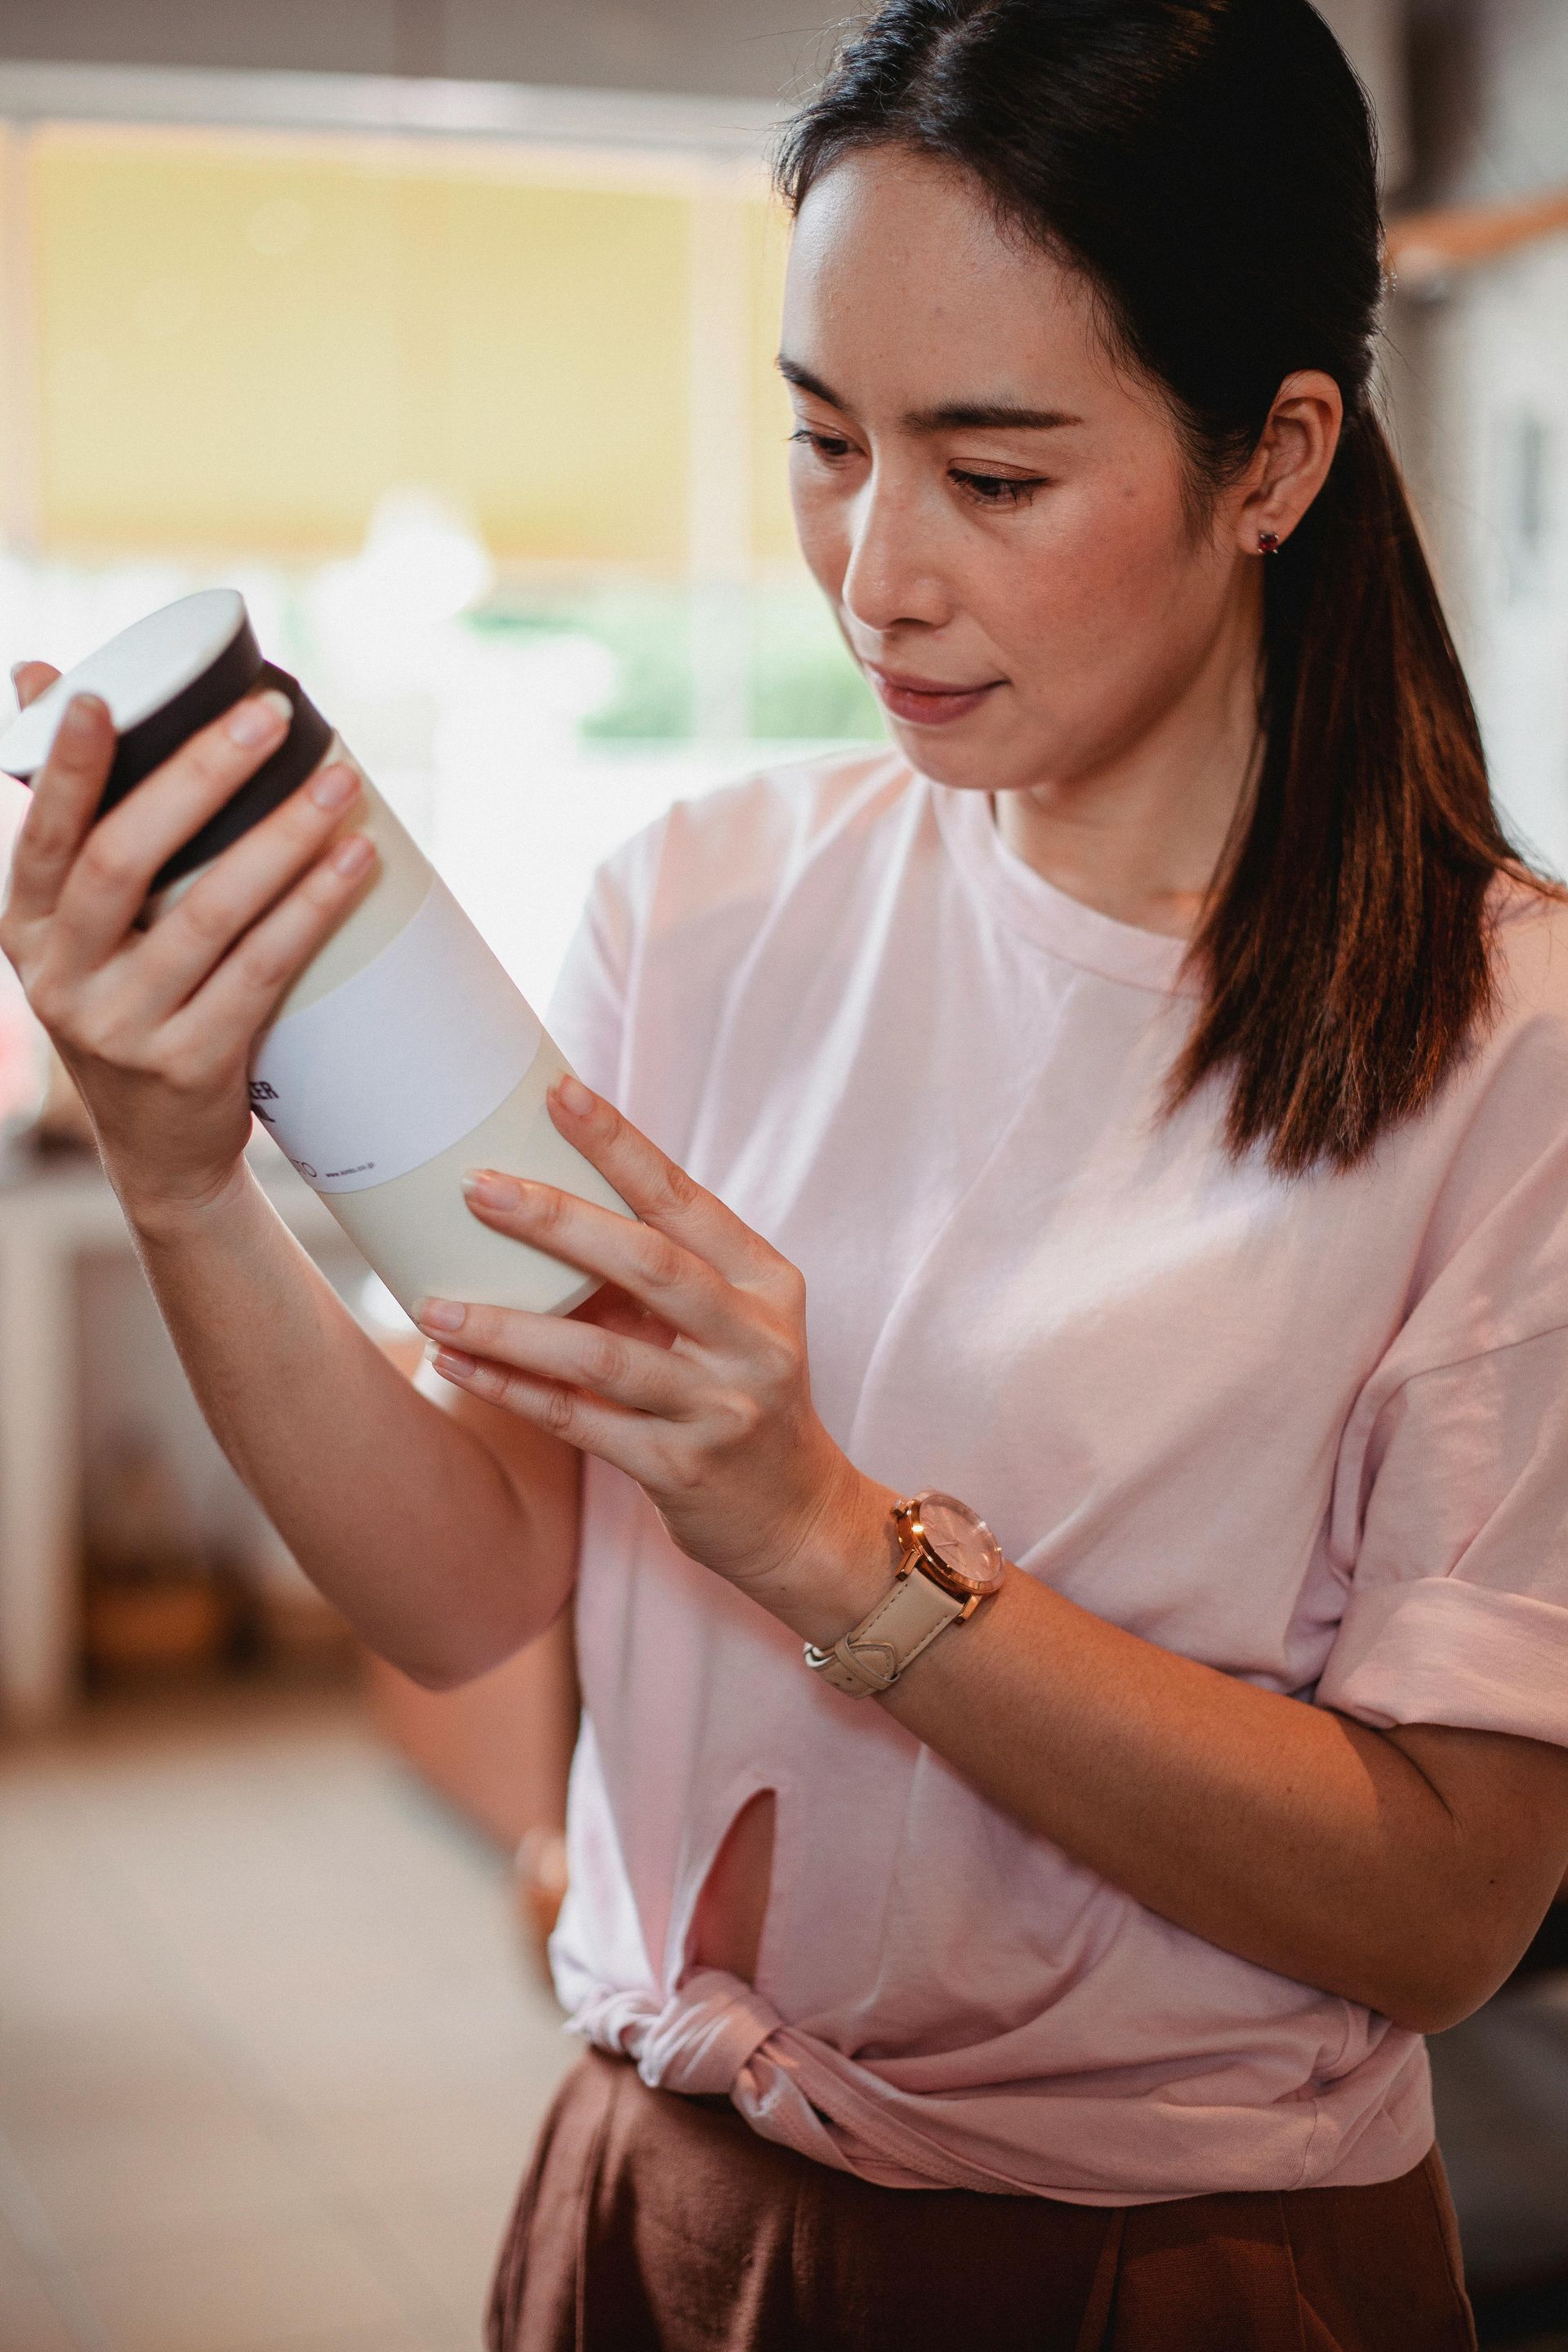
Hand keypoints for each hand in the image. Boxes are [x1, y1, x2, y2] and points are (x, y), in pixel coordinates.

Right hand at [0, 666, 376, 1228]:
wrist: (159, 1154)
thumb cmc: (131, 1005)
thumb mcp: (84, 929)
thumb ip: (76, 817)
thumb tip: (45, 677)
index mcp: (27, 929)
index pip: (42, 836)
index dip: (66, 768)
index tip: (98, 697)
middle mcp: (61, 978)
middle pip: (124, 861)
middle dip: (199, 777)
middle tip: (270, 716)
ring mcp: (123, 1028)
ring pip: (208, 916)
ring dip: (280, 839)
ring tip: (339, 783)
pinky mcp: (190, 1066)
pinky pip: (260, 972)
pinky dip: (311, 910)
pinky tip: (353, 863)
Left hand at [416, 1072, 891, 1611]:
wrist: (800, 1522)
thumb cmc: (744, 1399)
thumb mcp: (731, 1326)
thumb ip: (664, 1273)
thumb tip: (547, 1201)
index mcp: (766, 1284)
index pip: (685, 1201)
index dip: (621, 1145)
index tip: (560, 1093)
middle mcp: (751, 1340)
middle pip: (647, 1263)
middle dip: (556, 1221)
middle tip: (477, 1188)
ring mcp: (719, 1409)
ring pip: (600, 1353)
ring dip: (508, 1324)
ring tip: (432, 1305)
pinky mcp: (680, 1470)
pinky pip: (578, 1421)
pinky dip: (512, 1388)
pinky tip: (456, 1363)